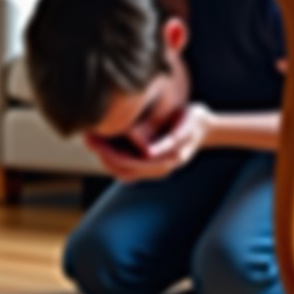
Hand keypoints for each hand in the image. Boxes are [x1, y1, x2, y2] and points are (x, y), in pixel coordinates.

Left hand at [83, 103, 212, 183]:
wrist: (206, 127)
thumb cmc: (194, 121)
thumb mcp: (186, 125)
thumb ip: (170, 140)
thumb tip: (149, 153)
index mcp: (167, 161)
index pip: (130, 164)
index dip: (110, 154)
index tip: (95, 140)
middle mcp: (160, 170)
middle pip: (123, 171)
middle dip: (103, 156)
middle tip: (87, 138)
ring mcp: (155, 169)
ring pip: (123, 172)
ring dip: (106, 159)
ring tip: (92, 141)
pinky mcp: (151, 165)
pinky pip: (128, 169)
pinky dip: (114, 159)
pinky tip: (104, 144)